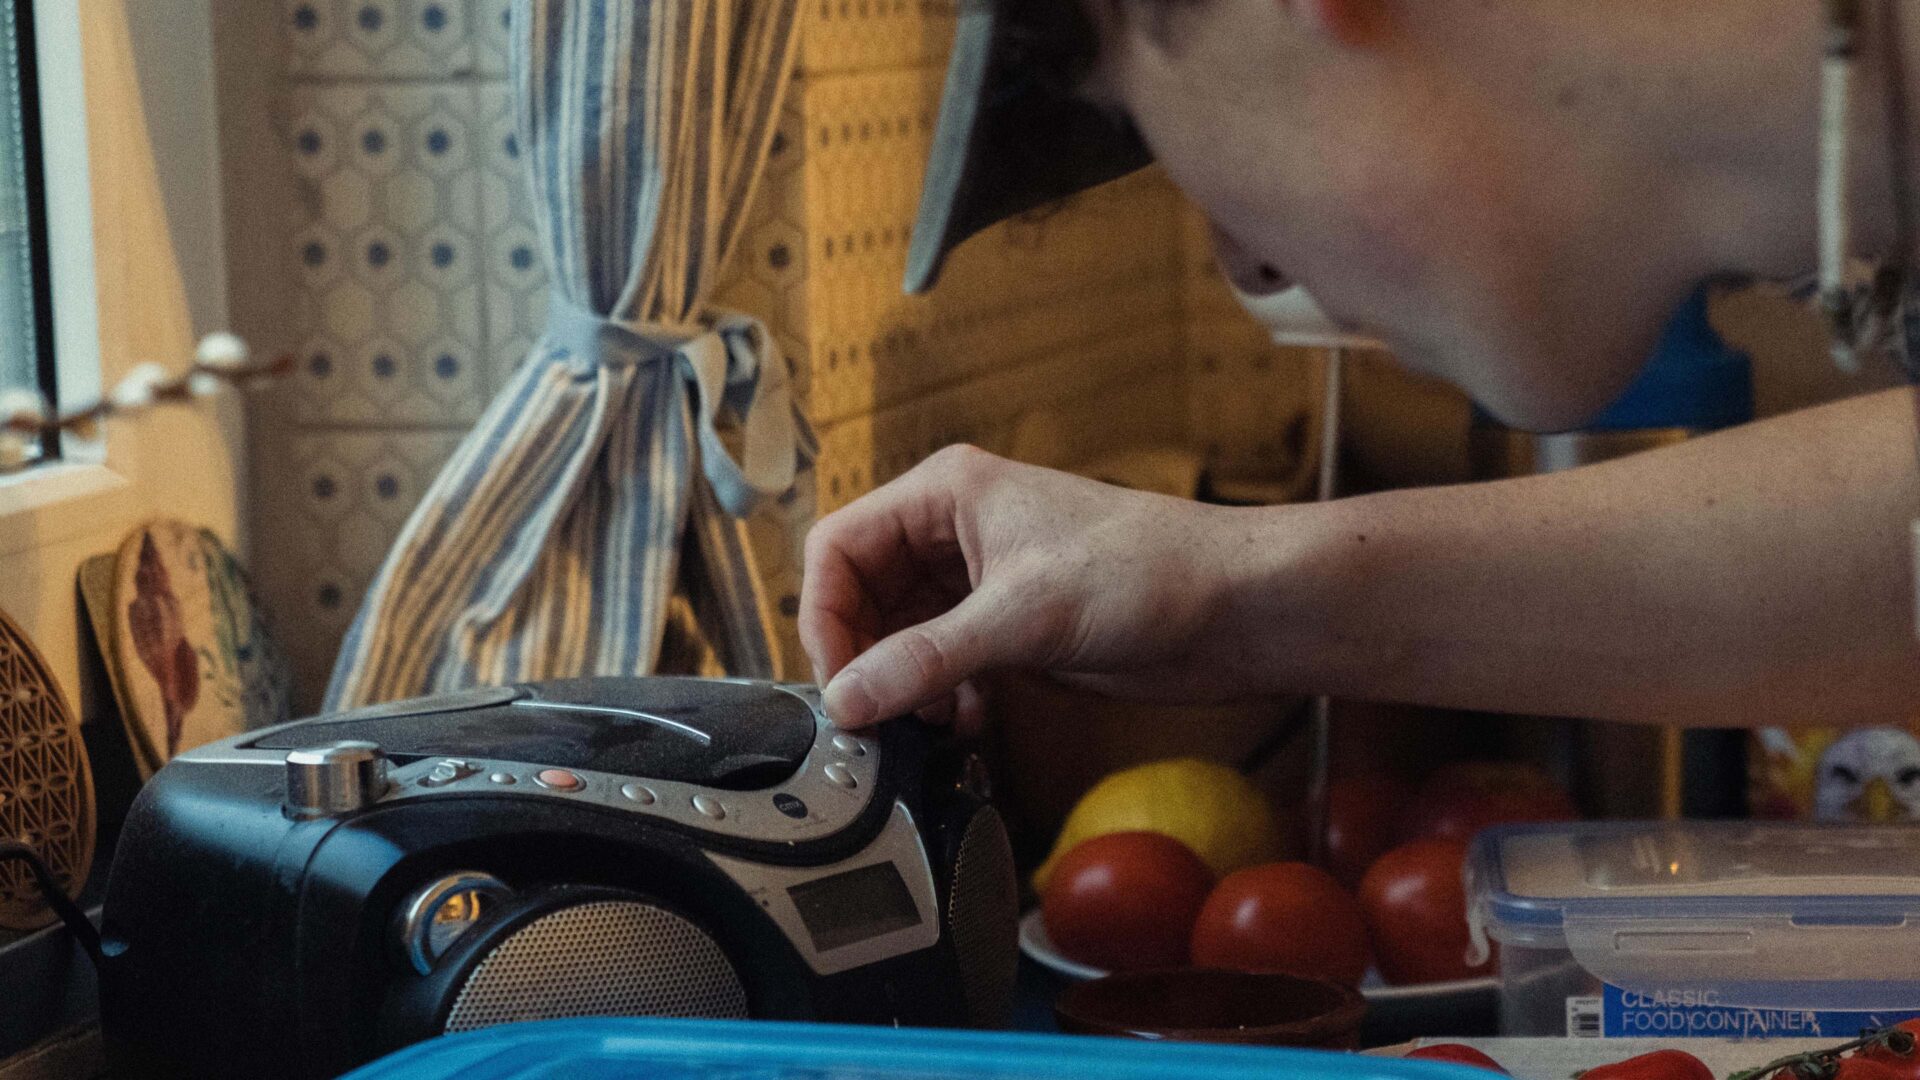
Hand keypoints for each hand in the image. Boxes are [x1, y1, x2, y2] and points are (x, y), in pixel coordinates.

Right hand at [800, 445, 1270, 729]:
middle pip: (863, 596)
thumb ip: (927, 659)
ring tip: (924, 723)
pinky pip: (945, 664)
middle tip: (873, 716)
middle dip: (863, 658)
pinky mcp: (1014, 627)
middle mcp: (956, 532)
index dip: (823, 614)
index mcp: (947, 494)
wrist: (1237, 608)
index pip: (839, 547)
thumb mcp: (1023, 614)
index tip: (837, 680)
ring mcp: (985, 581)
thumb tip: (850, 699)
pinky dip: (942, 698)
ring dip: (903, 686)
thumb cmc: (1151, 569)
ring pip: (902, 636)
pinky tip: (965, 723)